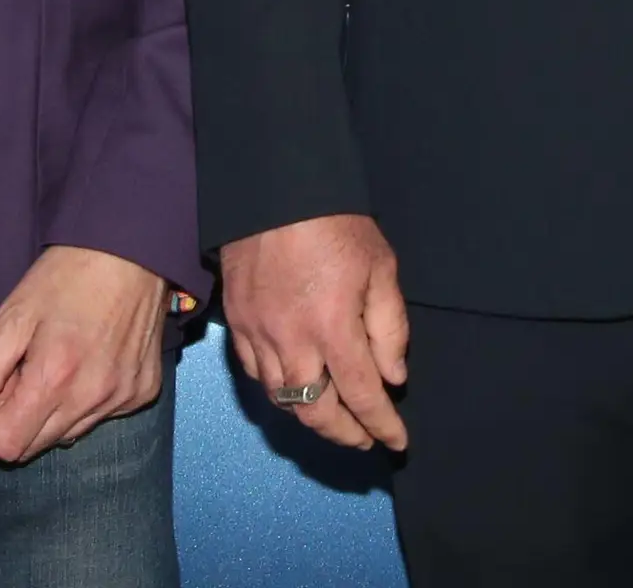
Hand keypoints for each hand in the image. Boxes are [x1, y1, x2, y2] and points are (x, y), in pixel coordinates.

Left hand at [0, 245, 170, 463]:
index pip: (5, 447)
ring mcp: (122, 398)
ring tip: (53, 366)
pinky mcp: (142, 393)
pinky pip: (100, 419)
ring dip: (48, 414)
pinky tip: (87, 365)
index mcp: (53, 379)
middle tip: (18, 375)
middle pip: (33, 448)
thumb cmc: (65, 277)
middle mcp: (91, 398)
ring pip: (66, 436)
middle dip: (13, 422)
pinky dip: (83, 404)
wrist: (132, 250)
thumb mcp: (12, 318)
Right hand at [219, 213, 409, 451]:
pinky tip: (296, 386)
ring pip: (282, 400)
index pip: (361, 395)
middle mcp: (292, 342)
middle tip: (364, 438)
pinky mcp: (235, 324)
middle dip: (344, 434)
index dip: (381, 425)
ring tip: (334, 418)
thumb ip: (389, 327)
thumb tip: (392, 377)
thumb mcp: (380, 267)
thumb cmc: (336, 224)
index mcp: (333, 328)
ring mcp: (258, 335)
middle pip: (315, 412)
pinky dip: (279, 390)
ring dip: (310, 416)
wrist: (273, 190)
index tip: (396, 442)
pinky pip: (256, 374)